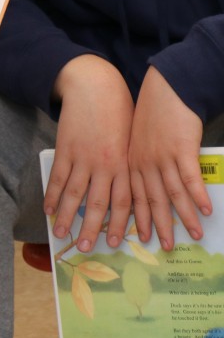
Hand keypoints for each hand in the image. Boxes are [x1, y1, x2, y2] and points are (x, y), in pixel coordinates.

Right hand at [44, 55, 133, 251]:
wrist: (95, 87)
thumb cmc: (117, 113)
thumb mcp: (129, 141)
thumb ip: (126, 166)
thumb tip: (124, 192)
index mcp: (125, 164)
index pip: (123, 201)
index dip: (119, 224)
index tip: (114, 242)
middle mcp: (106, 165)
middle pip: (99, 204)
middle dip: (92, 228)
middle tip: (86, 248)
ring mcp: (84, 158)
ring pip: (75, 194)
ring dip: (67, 216)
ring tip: (60, 234)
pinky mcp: (66, 149)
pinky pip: (58, 177)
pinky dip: (52, 194)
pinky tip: (48, 208)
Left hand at [129, 67, 207, 250]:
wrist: (164, 90)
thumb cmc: (153, 115)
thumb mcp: (139, 141)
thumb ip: (143, 163)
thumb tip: (153, 185)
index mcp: (131, 162)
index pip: (132, 197)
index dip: (136, 220)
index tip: (138, 239)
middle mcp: (143, 163)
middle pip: (152, 201)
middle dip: (159, 226)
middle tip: (165, 247)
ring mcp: (162, 157)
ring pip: (172, 194)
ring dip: (184, 217)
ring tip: (194, 236)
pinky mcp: (181, 149)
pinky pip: (190, 177)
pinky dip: (198, 195)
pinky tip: (206, 210)